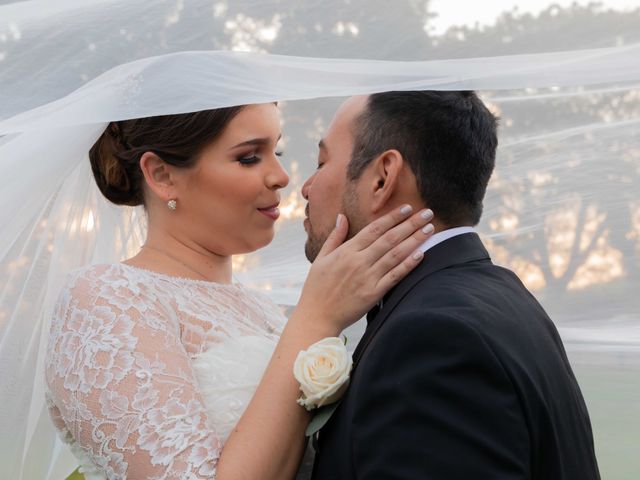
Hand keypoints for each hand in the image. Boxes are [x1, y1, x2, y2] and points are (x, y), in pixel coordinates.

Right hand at [298, 205, 433, 331]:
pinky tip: (421, 254)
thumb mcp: (321, 258)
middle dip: (410, 224)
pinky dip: (408, 265)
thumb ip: (334, 237)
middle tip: (427, 213)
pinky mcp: (373, 293)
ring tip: (429, 229)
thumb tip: (341, 217)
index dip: (392, 217)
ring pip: (396, 254)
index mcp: (347, 251)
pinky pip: (395, 276)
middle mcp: (359, 261)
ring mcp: (367, 277)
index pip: (374, 229)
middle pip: (390, 238)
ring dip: (414, 240)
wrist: (317, 316)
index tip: (407, 208)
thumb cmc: (317, 288)